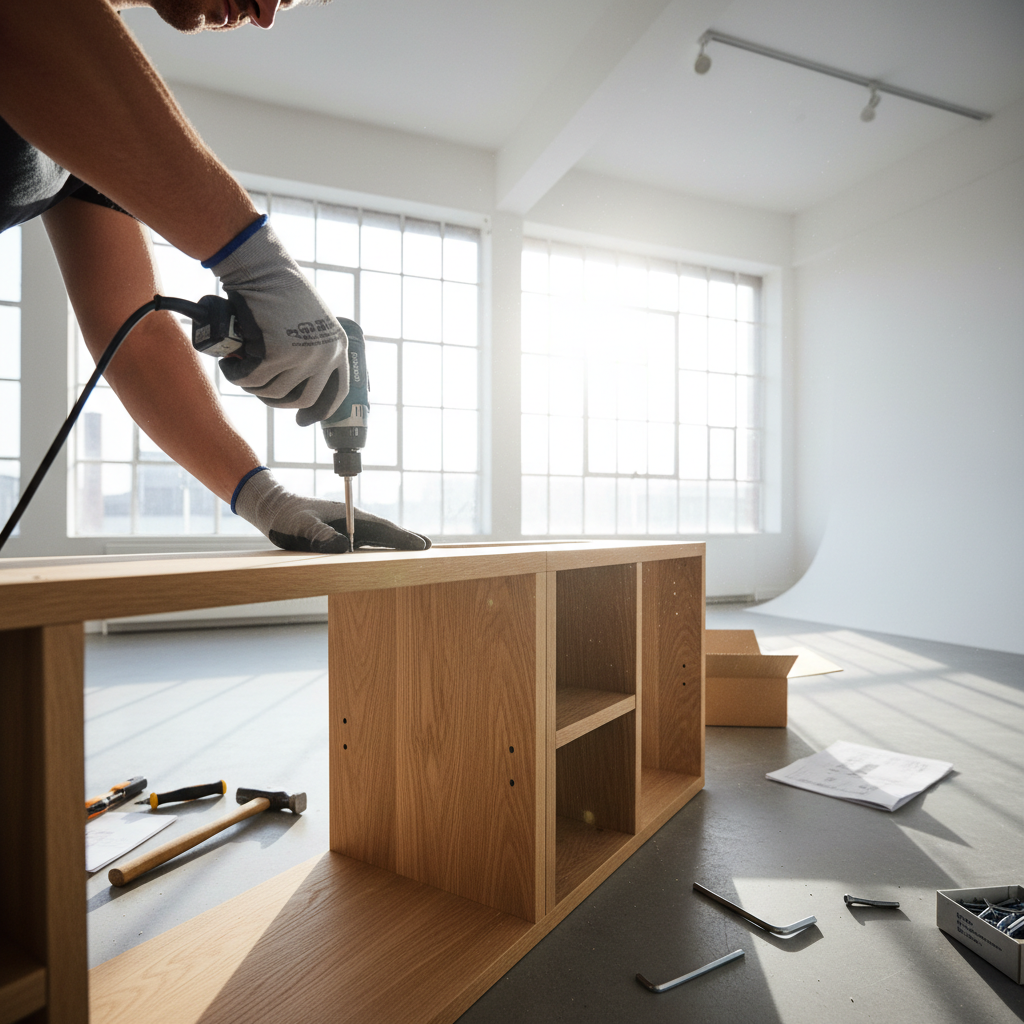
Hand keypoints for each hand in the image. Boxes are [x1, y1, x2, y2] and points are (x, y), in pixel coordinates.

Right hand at [207, 219, 348, 425]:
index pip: (336, 392)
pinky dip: (237, 374)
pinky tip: (230, 364)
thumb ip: (309, 348)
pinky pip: (252, 380)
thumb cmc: (279, 291)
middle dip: (277, 401)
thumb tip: (294, 383)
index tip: (304, 421)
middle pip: (301, 399)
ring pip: (273, 392)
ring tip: (241, 366)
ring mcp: (302, 357)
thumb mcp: (308, 322)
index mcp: (337, 348)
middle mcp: (325, 356)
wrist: (262, 267)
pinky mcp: (276, 355)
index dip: (319, 410)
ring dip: (253, 385)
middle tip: (258, 388)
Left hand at [234, 469, 431, 553]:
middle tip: (429, 549)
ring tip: (416, 551)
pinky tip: (386, 555)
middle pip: (384, 533)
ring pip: (377, 538)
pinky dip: (380, 547)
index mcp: (347, 516)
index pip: (381, 528)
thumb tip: (344, 547)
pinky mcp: (340, 534)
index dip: (401, 537)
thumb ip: (320, 535)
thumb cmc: (285, 516)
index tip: (420, 545)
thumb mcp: (300, 526)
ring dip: (395, 544)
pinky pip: (366, 542)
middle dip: (405, 540)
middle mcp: (352, 521)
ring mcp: (347, 527)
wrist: (273, 507)